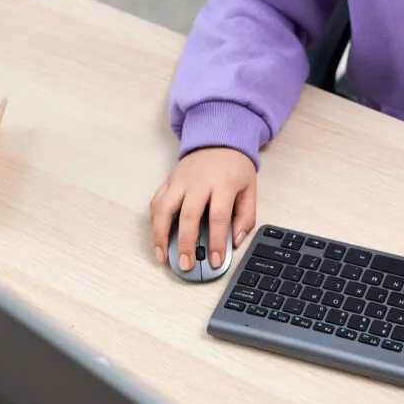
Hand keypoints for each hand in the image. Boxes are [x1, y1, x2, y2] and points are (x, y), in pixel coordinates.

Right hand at [150, 147, 256, 271]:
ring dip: (160, 235)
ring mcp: (180, 180)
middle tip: (186, 265)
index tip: (216, 261)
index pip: (219, 217)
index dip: (217, 242)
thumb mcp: (249, 189)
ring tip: (163, 256)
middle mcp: (198, 182)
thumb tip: (235, 241)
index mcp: (223, 184)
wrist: (219, 139)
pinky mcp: (168, 180)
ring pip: (164, 209)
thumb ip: (246, 216)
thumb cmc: (235, 167)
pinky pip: (156, 202)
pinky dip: (154, 222)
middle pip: (188, 215)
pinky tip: (157, 238)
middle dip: (186, 244)